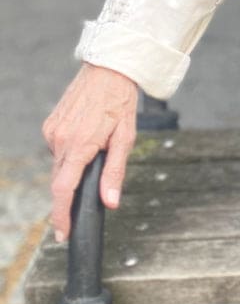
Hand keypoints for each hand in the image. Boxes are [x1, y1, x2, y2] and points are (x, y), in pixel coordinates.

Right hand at [42, 64, 137, 241]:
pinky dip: (69, 154)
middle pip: (60, 181)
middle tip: (80, 207)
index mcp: (79, 144)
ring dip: (72, 170)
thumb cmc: (120, 102)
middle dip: (69, 197)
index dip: (61, 215)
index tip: (62, 233)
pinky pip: (57, 150)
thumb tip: (110, 202)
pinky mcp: (50, 125)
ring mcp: (52, 131)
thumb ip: (115, 172)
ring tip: (94, 154)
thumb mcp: (125, 138)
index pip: (63, 189)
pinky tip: (85, 141)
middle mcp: (60, 139)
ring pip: (59, 165)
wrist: (108, 70)